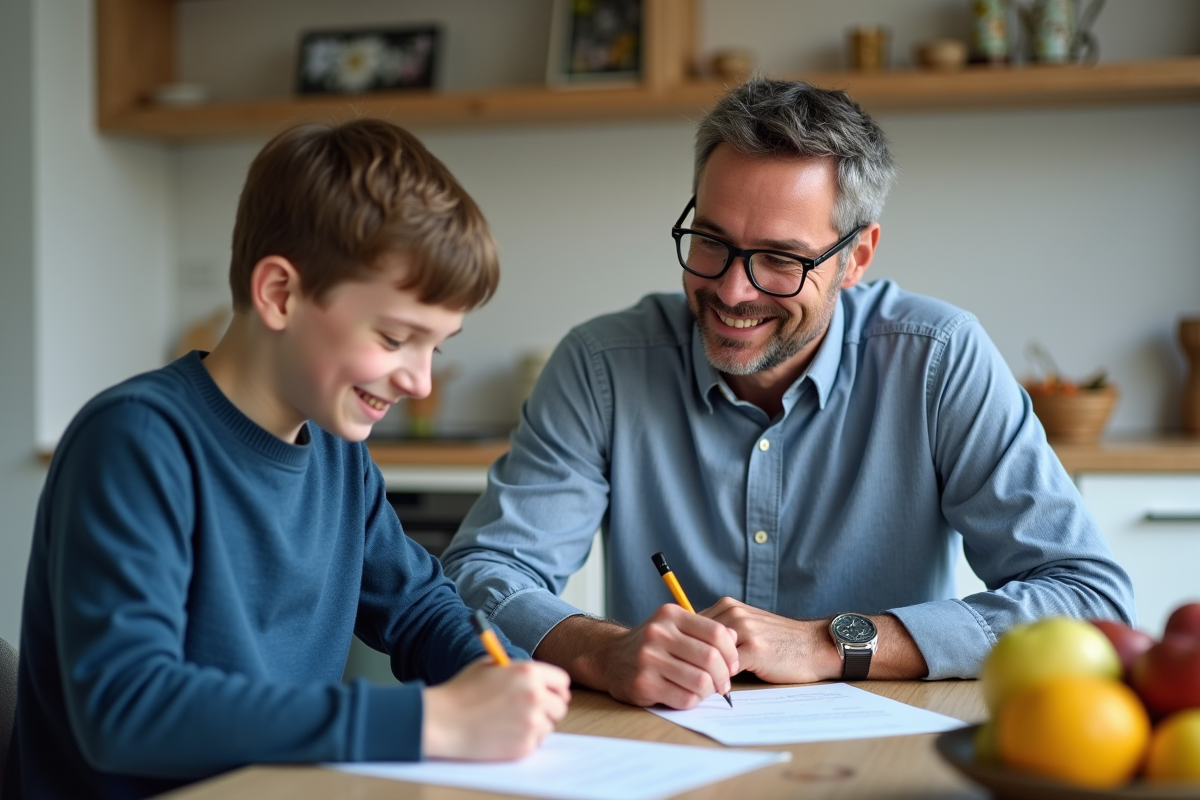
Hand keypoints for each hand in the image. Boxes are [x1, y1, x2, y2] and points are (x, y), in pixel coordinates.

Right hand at [422, 658, 570, 760]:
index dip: (555, 688)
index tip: (550, 693)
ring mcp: (531, 722)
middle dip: (548, 708)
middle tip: (531, 711)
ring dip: (536, 725)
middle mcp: (535, 696)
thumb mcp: (489, 666)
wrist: (444, 721)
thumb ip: (516, 669)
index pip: (562, 681)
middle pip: (561, 705)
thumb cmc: (462, 692)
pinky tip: (503, 733)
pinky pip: (535, 742)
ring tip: (511, 722)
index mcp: (529, 673)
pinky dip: (524, 740)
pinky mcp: (524, 745)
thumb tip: (537, 677)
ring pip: (550, 725)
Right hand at [595, 604, 738, 708]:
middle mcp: (658, 633)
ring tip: (705, 690)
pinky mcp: (643, 684)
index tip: (732, 665)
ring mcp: (648, 659)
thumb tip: (736, 636)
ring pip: (700, 681)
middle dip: (723, 676)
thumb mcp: (674, 627)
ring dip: (709, 690)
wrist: (610, 657)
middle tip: (722, 684)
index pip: (716, 632)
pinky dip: (693, 700)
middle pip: (710, 658)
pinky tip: (687, 696)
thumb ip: (704, 630)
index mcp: (670, 615)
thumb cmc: (651, 644)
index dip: (731, 652)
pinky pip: (684, 698)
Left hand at [700, 597, 839, 683]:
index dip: (686, 649)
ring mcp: (743, 629)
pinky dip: (719, 682)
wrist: (815, 645)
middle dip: (691, 663)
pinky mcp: (754, 648)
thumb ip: (722, 632)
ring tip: (705, 688)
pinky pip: (725, 669)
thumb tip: (690, 650)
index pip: (689, 627)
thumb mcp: (748, 626)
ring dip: (704, 674)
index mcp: (727, 606)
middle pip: (694, 641)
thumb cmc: (779, 641)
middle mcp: (732, 613)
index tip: (684, 666)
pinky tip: (722, 691)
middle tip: (690, 681)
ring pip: (708, 655)